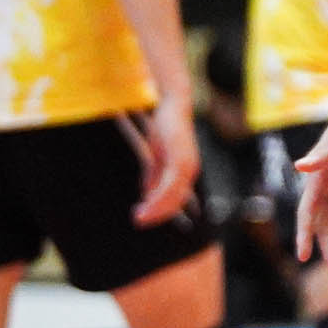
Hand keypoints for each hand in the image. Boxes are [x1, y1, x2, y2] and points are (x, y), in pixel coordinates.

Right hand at [133, 96, 199, 227]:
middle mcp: (189, 170)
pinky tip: (145, 203)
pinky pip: (171, 185)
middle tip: (138, 222)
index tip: (144, 220)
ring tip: (138, 217)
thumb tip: (147, 194)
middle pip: (175, 200)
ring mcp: (187, 165)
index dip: (161, 212)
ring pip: (173, 196)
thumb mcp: (155, 155)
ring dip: (156, 209)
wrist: (172, 104)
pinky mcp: (180, 159)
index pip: (175, 198)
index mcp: (183, 171)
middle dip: (158, 214)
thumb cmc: (165, 129)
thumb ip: (153, 174)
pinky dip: (158, 196)